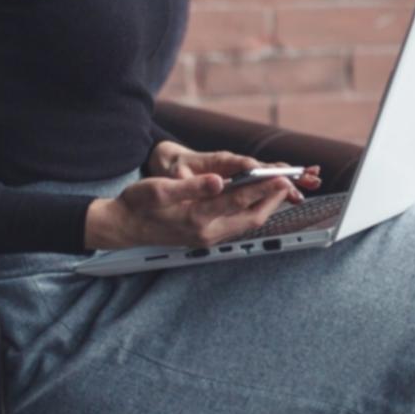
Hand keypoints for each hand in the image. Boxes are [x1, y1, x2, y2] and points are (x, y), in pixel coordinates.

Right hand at [84, 143, 322, 251]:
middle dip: (272, 198)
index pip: (239, 201)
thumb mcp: (158, 190)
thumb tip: (218, 181)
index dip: (263, 188)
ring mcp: (208, 237)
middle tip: (291, 181)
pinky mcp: (207, 237)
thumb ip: (190, 186)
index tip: (281, 176)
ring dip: (265, 205)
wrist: (123, 227)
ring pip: (247, 222)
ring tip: (280, 187)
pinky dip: (252, 210)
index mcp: (196, 218)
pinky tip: (257, 198)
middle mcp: (206, 233)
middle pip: (251, 216)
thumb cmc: (137, 205)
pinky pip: (238, 224)